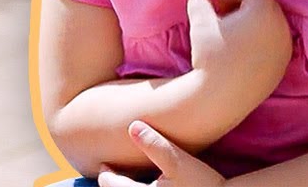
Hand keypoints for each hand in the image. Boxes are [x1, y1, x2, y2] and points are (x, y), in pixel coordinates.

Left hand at [97, 121, 224, 186]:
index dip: (106, 173)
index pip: (112, 185)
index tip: (103, 163)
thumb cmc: (204, 183)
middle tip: (110, 171)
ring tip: (129, 178)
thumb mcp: (177, 161)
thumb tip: (132, 125)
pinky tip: (153, 184)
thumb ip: (154, 143)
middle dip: (115, 183)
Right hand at [186, 0, 291, 100]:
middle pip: (265, 2)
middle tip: (223, 22)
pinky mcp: (285, 63)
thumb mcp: (200, 22)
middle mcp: (281, 26)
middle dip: (244, 6)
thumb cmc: (210, 56)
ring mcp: (286, 46)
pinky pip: (277, 41)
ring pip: (272, 22)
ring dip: (254, 23)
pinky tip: (243, 54)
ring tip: (232, 38)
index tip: (217, 10)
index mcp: (263, 11)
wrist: (222, 97)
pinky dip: (262, 40)